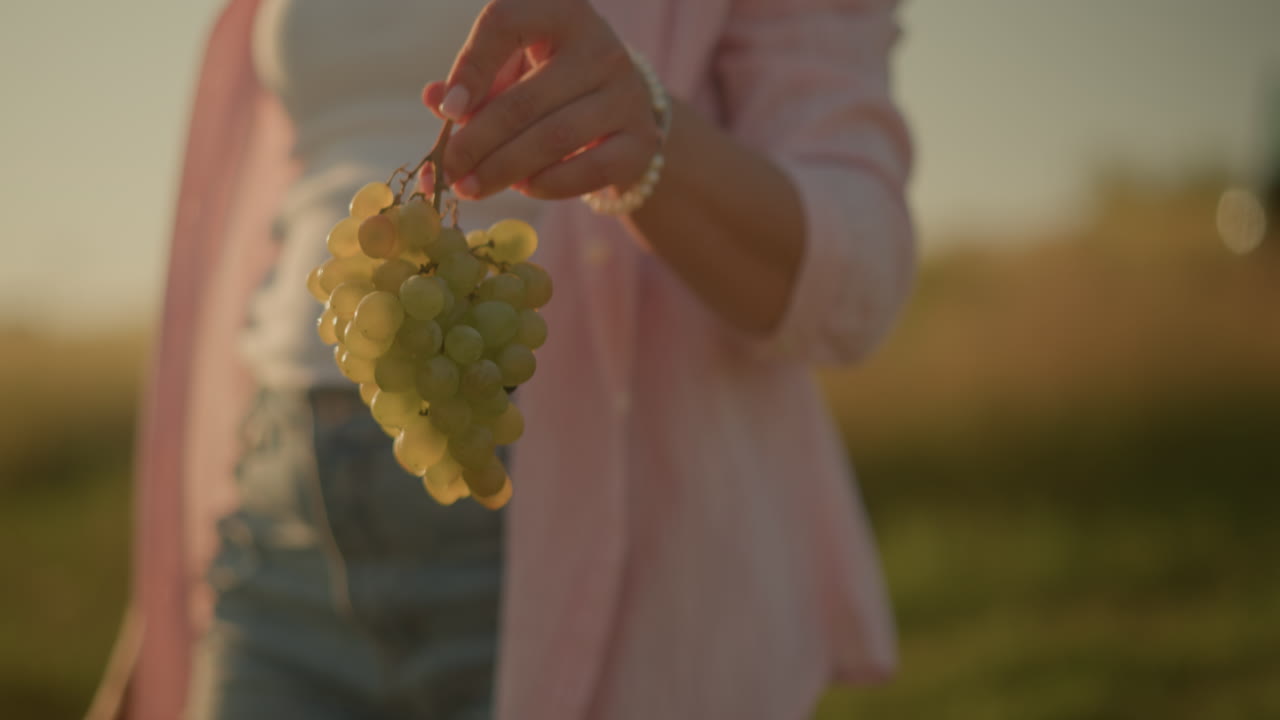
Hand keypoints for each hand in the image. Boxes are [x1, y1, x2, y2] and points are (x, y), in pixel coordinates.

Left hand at [421, 0, 660, 201]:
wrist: (621, 111)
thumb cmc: (551, 83)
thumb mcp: (511, 71)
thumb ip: (473, 83)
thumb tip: (435, 100)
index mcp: (561, 10)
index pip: (507, 23)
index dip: (472, 67)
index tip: (447, 111)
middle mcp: (600, 46)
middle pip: (526, 98)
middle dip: (477, 142)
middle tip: (449, 172)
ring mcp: (626, 94)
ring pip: (554, 138)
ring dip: (504, 169)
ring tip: (472, 187)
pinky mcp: (640, 141)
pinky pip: (588, 170)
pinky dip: (547, 184)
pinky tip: (522, 188)